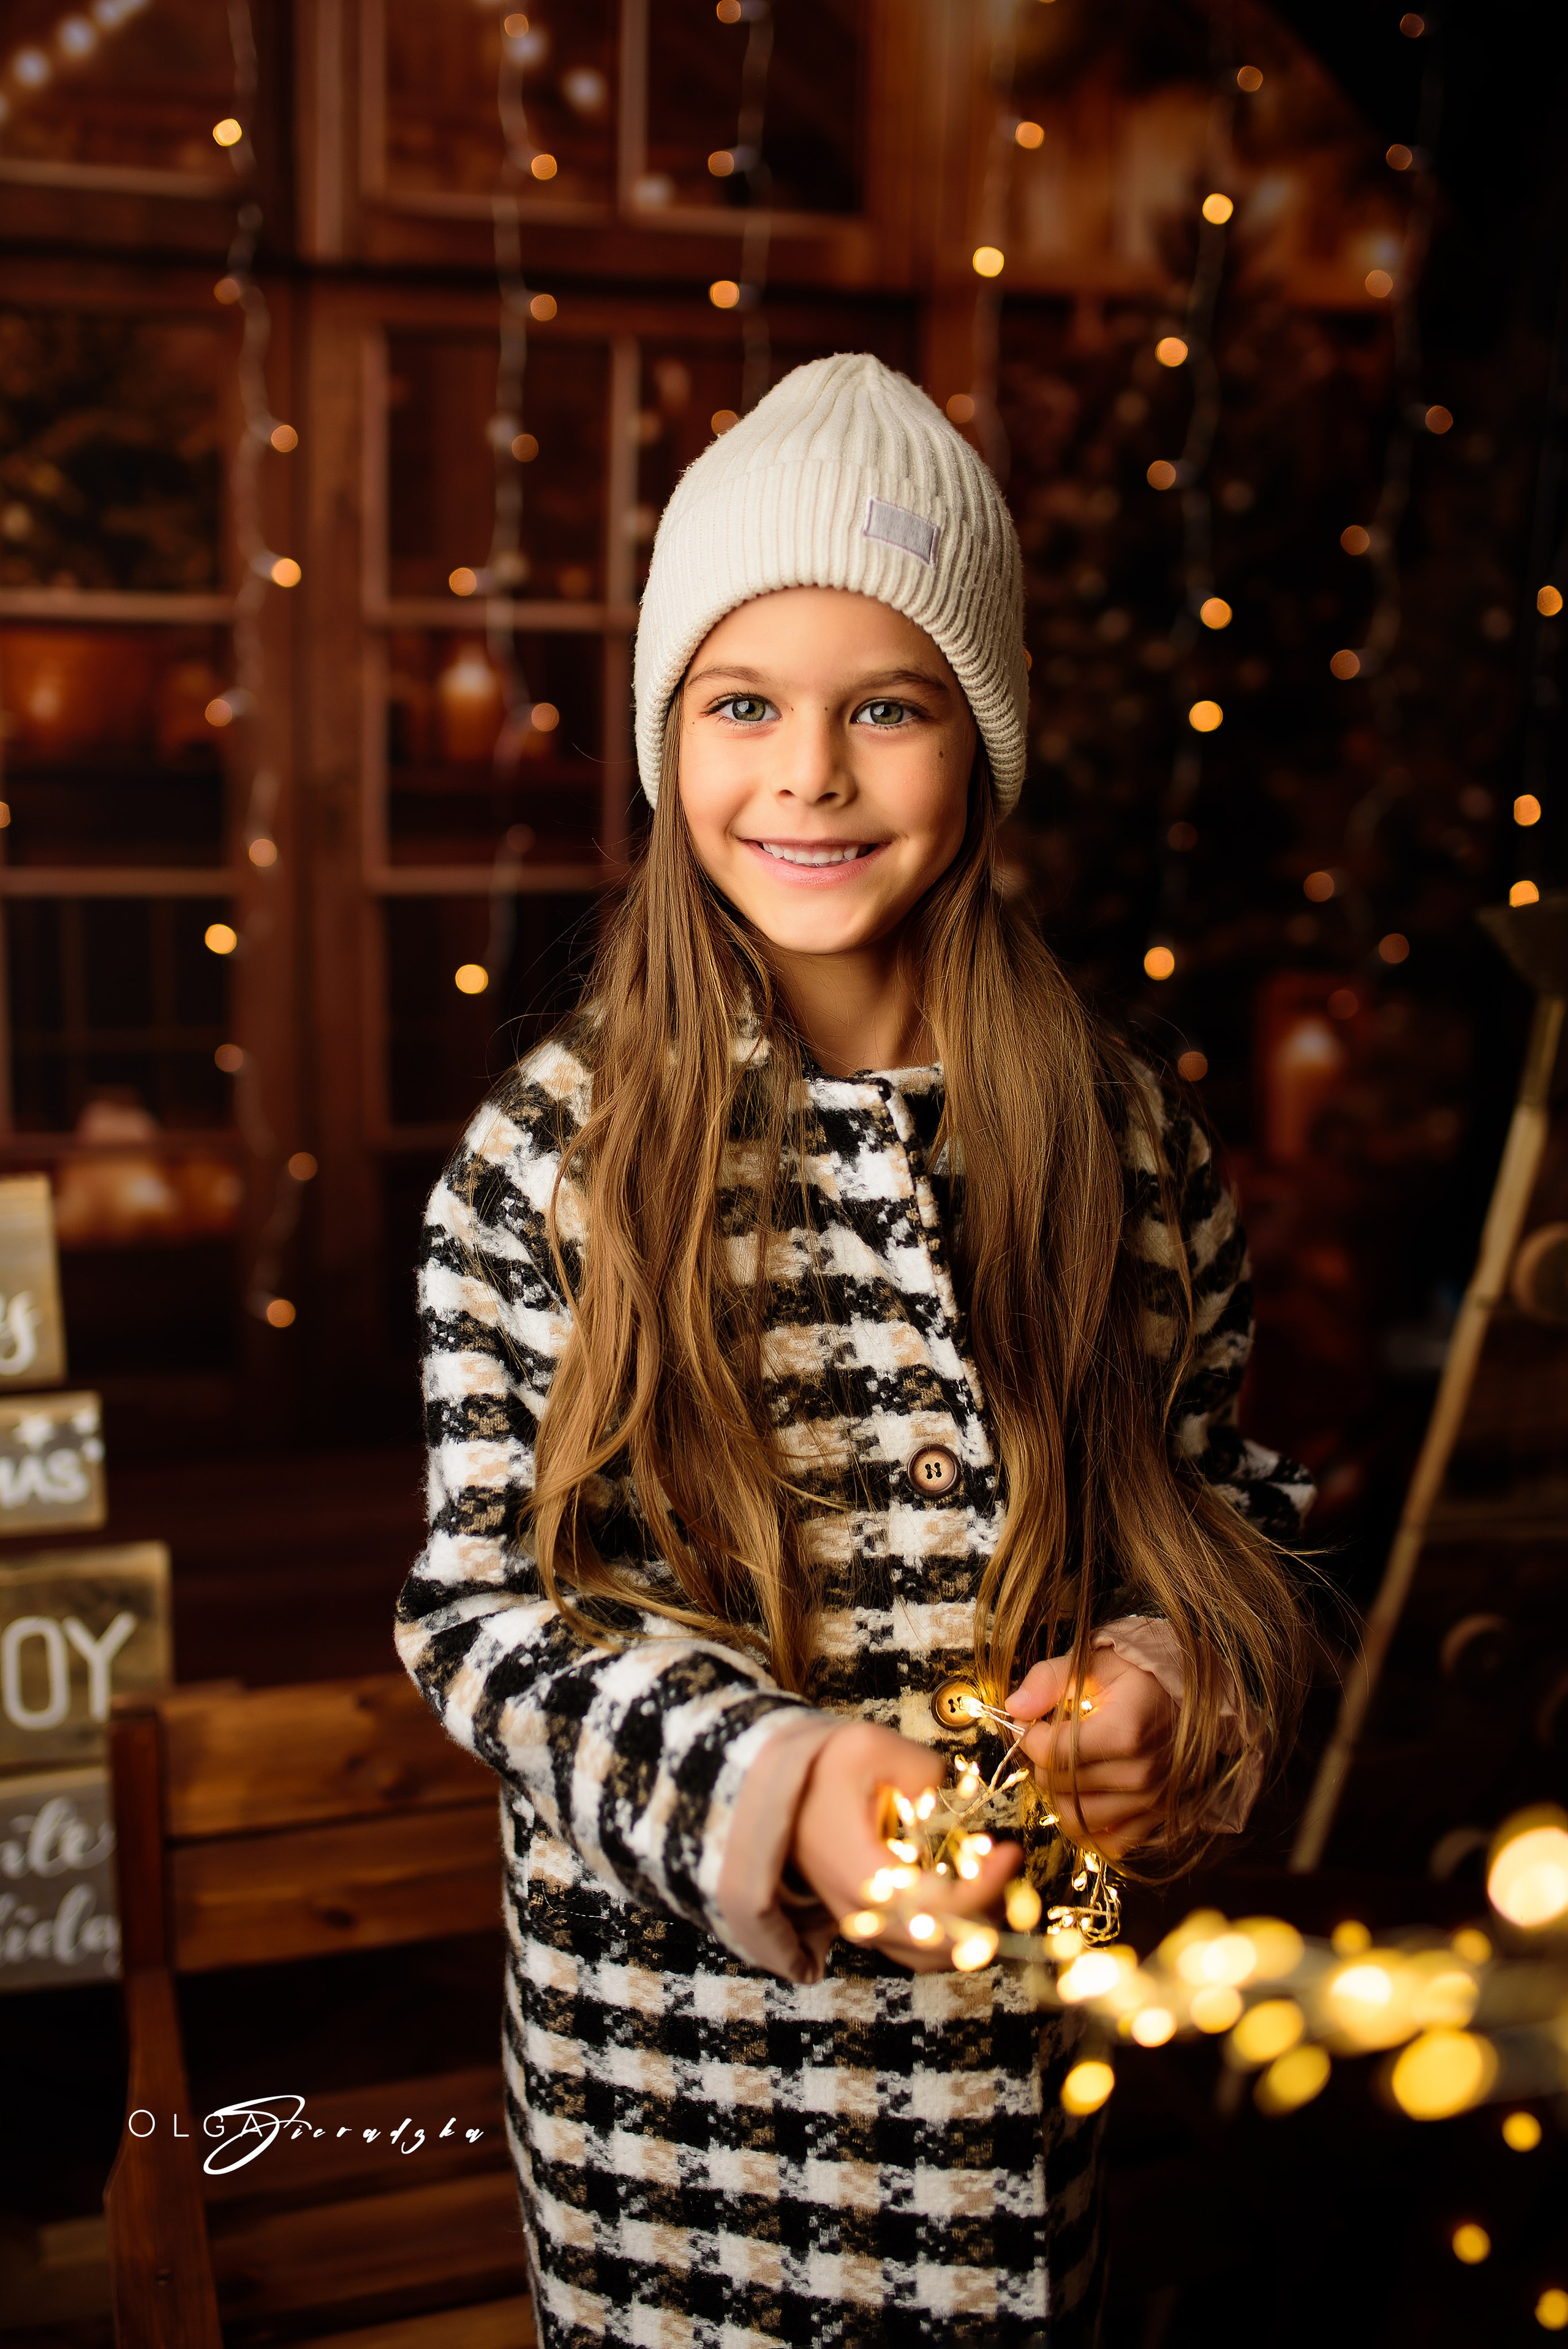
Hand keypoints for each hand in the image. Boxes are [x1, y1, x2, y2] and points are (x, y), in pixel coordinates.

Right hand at [790, 1719, 1020, 1972]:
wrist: (773, 1788)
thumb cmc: (819, 1767)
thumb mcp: (869, 1746)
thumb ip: (921, 1769)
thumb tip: (954, 1799)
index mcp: (860, 1873)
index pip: (934, 1907)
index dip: (982, 1888)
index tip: (1008, 1852)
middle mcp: (859, 1912)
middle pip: (939, 1944)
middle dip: (988, 1910)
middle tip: (1008, 1865)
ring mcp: (861, 1923)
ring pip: (930, 1955)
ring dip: (974, 1927)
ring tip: (995, 1878)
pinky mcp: (865, 1921)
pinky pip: (916, 1948)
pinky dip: (952, 1933)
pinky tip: (972, 1894)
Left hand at [1006, 1649, 1174, 1857]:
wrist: (1190, 1693)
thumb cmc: (1137, 1675)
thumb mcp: (1093, 1662)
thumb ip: (1049, 1681)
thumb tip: (1014, 1707)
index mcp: (1125, 1732)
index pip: (1051, 1752)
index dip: (1029, 1735)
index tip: (1034, 1720)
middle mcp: (1141, 1774)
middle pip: (1059, 1785)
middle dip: (1043, 1762)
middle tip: (1051, 1739)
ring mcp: (1152, 1801)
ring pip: (1077, 1818)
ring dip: (1060, 1795)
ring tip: (1068, 1766)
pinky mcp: (1158, 1818)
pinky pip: (1110, 1844)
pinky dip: (1090, 1827)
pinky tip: (1086, 1798)